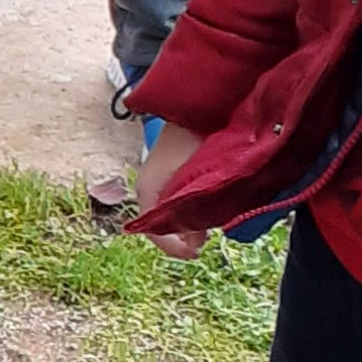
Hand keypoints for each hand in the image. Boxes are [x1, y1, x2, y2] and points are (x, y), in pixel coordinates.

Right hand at [130, 117, 208, 257]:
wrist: (197, 107)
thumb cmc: (191, 139)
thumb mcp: (190, 180)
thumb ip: (191, 210)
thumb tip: (196, 239)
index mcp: (148, 191)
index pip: (154, 233)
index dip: (174, 248)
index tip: (196, 253)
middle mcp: (151, 190)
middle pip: (164, 226)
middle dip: (185, 235)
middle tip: (208, 237)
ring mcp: (162, 183)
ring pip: (173, 215)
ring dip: (192, 222)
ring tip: (212, 220)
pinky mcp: (175, 177)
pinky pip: (180, 203)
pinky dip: (194, 210)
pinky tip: (211, 205)